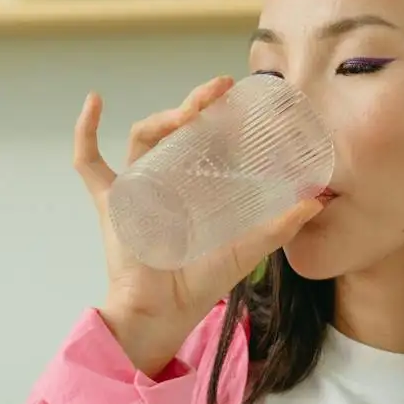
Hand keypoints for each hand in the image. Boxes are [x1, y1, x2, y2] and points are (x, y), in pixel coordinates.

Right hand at [74, 77, 323, 379]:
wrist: (165, 312)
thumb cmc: (202, 283)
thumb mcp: (248, 248)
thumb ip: (280, 224)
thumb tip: (317, 200)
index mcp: (194, 185)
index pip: (205, 138)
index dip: (219, 115)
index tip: (239, 95)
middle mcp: (164, 179)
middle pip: (175, 129)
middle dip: (195, 105)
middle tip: (220, 91)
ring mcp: (135, 187)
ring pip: (144, 136)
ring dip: (164, 116)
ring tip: (188, 110)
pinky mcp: (111, 202)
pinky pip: (88, 162)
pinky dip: (85, 131)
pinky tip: (94, 99)